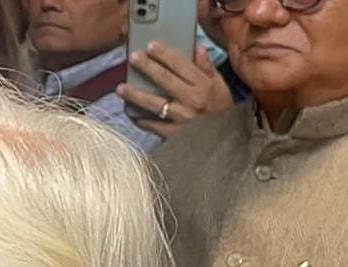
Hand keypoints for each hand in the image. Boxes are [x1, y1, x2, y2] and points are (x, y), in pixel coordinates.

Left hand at [117, 43, 233, 140]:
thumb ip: (207, 67)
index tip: (150, 45)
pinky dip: (141, 120)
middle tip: (132, 57)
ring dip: (135, 95)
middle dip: (147, 67)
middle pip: (165, 80)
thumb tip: (197, 47)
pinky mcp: (175, 134)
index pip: (182, 65)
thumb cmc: (220, 109)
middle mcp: (192, 100)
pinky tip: (131, 113)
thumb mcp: (219, 86)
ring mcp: (182, 118)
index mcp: (203, 85)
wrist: (226, 140)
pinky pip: (153, 126)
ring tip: (120, 88)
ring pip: (155, 104)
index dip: (165, 54)